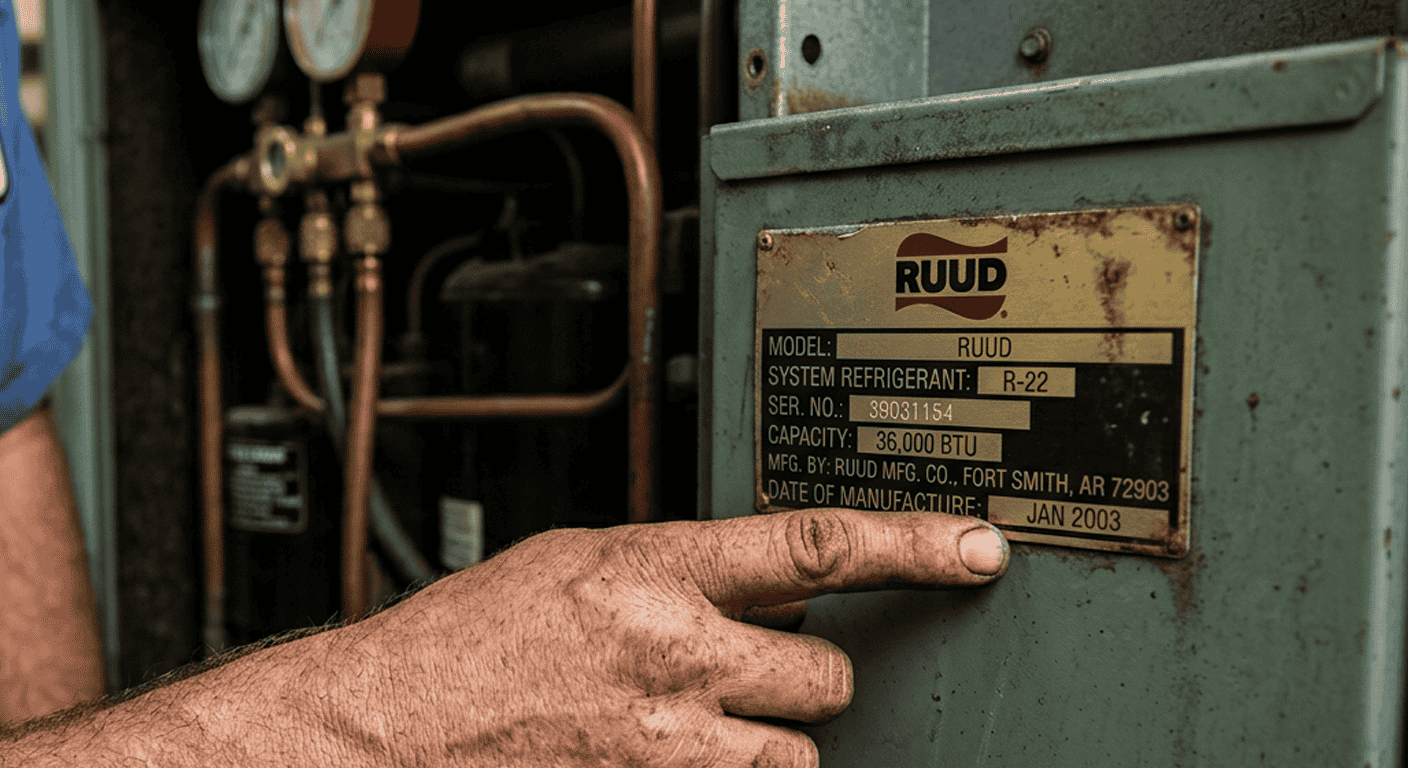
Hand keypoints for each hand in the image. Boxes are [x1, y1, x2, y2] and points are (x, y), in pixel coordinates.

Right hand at [354, 508, 1008, 766]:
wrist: (384, 734)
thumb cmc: (465, 645)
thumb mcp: (575, 563)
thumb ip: (680, 569)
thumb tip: (766, 580)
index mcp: (651, 570)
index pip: (815, 544)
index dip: (913, 543)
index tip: (975, 547)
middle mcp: (673, 658)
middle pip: (825, 676)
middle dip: (802, 681)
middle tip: (742, 677)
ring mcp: (667, 750)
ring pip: (795, 759)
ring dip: (763, 748)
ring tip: (692, 732)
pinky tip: (670, 764)